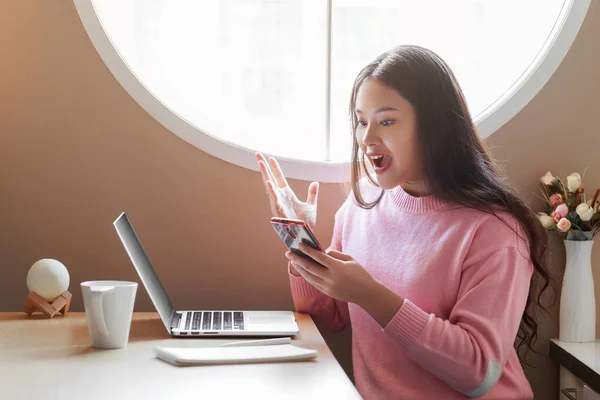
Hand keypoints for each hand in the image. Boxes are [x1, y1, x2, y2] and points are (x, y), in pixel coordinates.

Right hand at [255, 152, 318, 228]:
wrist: (306, 235)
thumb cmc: (306, 224)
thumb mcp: (311, 205)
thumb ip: (312, 194)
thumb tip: (315, 183)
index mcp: (287, 195)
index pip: (279, 177)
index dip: (275, 168)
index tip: (270, 158)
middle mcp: (280, 197)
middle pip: (270, 178)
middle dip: (264, 166)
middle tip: (257, 154)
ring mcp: (279, 203)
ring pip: (269, 185)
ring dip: (265, 174)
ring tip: (260, 162)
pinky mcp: (279, 211)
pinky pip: (274, 199)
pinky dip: (271, 190)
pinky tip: (268, 181)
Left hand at [288, 243, 405, 326]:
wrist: (366, 293)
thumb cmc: (359, 273)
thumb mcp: (350, 260)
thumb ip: (335, 254)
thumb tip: (322, 252)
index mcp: (338, 268)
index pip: (319, 257)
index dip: (308, 251)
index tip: (299, 245)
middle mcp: (331, 278)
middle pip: (310, 267)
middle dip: (298, 259)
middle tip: (288, 252)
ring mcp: (328, 287)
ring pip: (309, 276)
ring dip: (299, 268)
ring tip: (292, 260)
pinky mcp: (327, 292)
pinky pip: (313, 282)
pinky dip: (306, 275)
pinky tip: (302, 270)